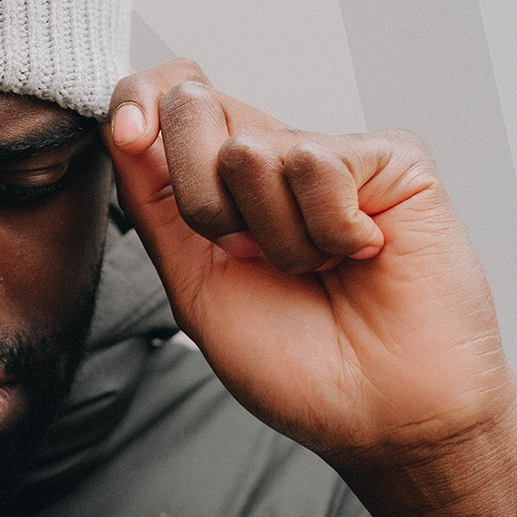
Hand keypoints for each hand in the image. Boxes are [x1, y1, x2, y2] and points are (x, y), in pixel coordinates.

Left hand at [107, 60, 516, 516]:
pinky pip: (318, 165)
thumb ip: (155, 203)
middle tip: (251, 255)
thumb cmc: (298, 366)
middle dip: (201, 200)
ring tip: (319, 269)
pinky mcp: (394, 158)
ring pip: (251, 151)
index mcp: (225, 186)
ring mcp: (335, 154)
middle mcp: (277, 158)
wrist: (385, 418)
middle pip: (192, 107)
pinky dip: (329, 231)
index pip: (168, 99)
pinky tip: (364, 255)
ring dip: (276, 240)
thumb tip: (122, 124)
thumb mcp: (195, 286)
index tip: (131, 132)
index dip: (137, 98)